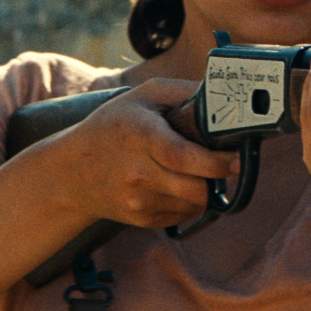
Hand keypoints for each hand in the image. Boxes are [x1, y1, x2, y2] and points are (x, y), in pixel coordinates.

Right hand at [63, 78, 238, 228]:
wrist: (73, 172)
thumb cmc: (114, 125)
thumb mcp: (145, 95)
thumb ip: (184, 91)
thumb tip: (223, 96)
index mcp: (140, 136)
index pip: (184, 157)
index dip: (216, 162)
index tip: (237, 158)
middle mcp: (137, 173)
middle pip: (195, 188)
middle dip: (218, 177)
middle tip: (224, 162)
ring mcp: (138, 200)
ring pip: (194, 204)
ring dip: (205, 188)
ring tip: (196, 169)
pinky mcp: (142, 219)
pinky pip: (183, 214)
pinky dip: (189, 200)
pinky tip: (177, 182)